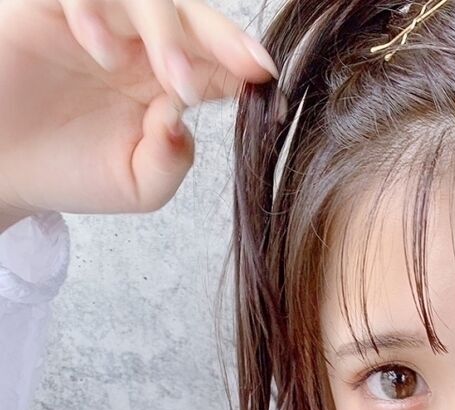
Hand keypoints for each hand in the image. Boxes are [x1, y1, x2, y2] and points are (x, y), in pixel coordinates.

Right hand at [0, 0, 280, 218]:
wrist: (3, 171)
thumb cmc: (69, 172)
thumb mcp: (136, 185)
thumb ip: (171, 161)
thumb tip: (181, 118)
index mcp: (168, 79)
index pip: (217, 59)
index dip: (244, 62)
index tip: (267, 76)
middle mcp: (138, 42)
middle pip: (190, 13)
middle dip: (222, 38)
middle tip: (245, 66)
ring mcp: (96, 18)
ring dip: (167, 30)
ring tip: (169, 79)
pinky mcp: (46, 4)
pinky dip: (94, 8)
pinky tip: (98, 48)